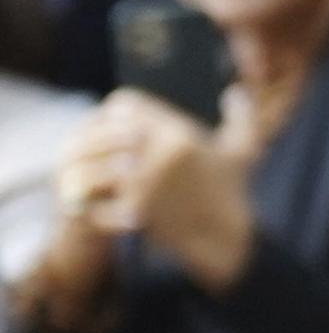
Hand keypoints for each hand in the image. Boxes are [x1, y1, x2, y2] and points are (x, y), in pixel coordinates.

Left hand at [58, 88, 255, 289]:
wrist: (228, 238)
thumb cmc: (231, 193)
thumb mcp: (242, 153)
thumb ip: (241, 120)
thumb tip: (237, 94)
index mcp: (180, 133)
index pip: (123, 105)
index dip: (112, 115)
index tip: (108, 133)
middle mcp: (163, 152)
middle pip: (102, 135)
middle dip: (91, 147)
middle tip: (88, 160)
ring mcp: (149, 182)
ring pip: (92, 170)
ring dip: (83, 179)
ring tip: (83, 187)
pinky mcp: (138, 211)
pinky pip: (96, 206)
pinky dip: (91, 211)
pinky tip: (95, 211)